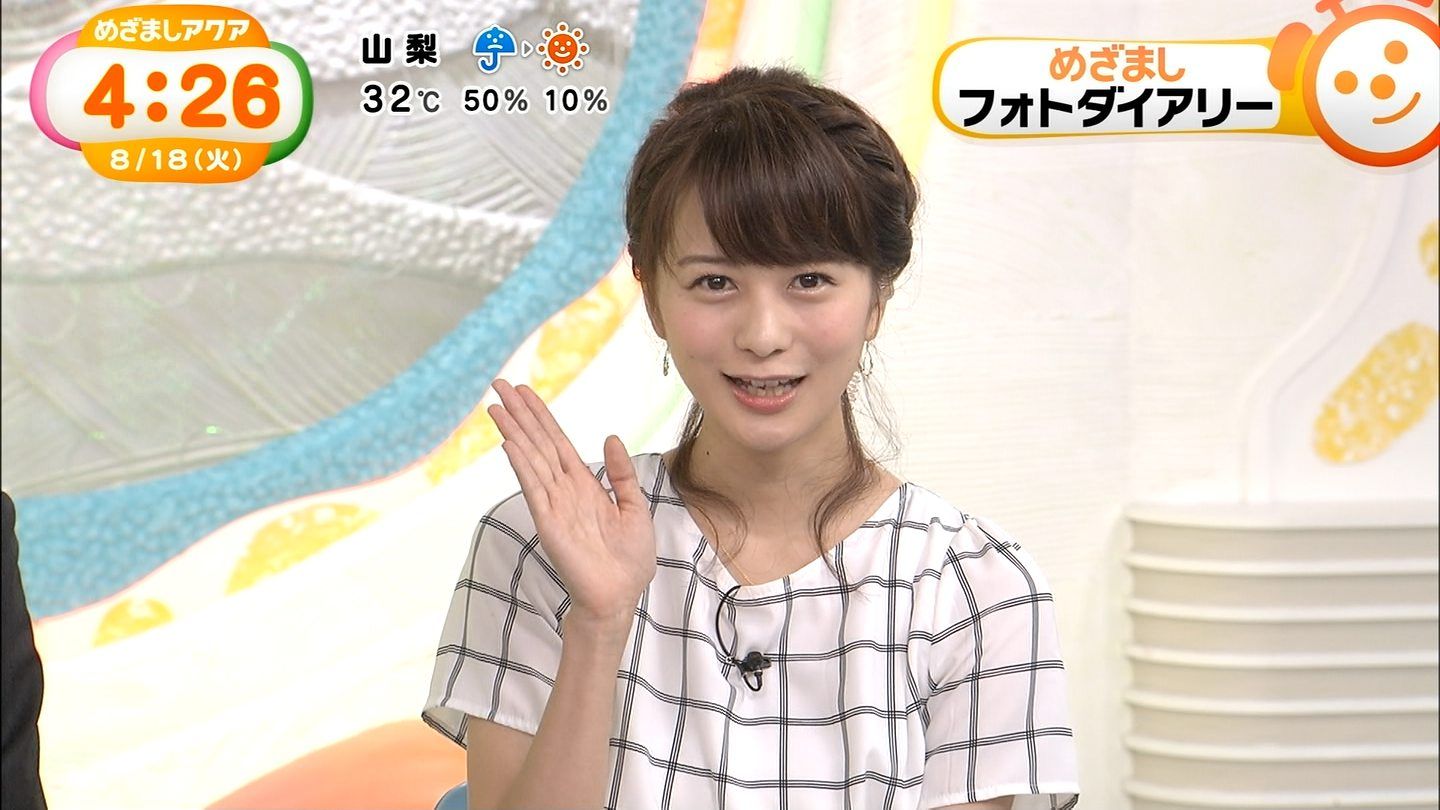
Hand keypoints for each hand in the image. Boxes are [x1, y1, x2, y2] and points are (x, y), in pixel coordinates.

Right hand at [487, 379, 656, 626]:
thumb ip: (621, 475)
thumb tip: (611, 438)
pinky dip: (522, 464)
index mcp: (584, 485)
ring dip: (514, 432)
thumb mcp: (635, 508)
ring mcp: (554, 505)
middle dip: (520, 414)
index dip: (541, 416)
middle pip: (538, 443)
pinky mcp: (549, 522)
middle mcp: (564, 490)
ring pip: (532, 459)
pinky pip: (534, 487)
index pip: (557, 442)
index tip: (524, 392)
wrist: (621, 596)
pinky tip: (510, 443)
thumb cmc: (628, 560)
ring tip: (496, 406)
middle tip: (499, 385)